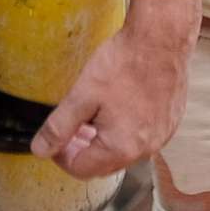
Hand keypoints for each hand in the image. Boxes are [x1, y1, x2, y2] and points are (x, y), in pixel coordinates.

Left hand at [36, 0, 198, 176]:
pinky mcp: (169, 123)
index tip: (54, 137)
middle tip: (69, 127)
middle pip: (103, 165)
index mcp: (121, 148)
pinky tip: (115, 108)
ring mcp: (161, 137)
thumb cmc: (123, 64)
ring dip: (102, 141)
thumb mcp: (82, 95)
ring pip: (123, 152)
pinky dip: (123, 132)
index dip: (61, 156)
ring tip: (89, 117)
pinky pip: (141, 138)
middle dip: (81, 150)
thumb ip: (59, 127)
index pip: (81, 170)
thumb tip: (40, 150)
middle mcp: (145, 149)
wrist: (161, 40)